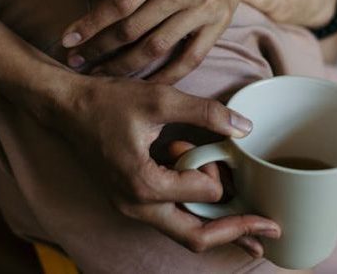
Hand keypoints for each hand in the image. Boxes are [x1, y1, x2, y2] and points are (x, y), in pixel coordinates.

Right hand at [45, 68, 279, 252]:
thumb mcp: (159, 99)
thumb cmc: (107, 102)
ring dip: (214, 221)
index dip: (218, 170)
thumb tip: (244, 128)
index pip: (202, 193)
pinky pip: (168, 215)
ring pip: (182, 229)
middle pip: (195, 236)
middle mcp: (136, 206)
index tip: (219, 148)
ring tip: (245, 215)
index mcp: (144, 185)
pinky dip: (193, 209)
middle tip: (269, 230)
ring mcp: (130, 206)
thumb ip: (205, 113)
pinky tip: (206, 191)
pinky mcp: (129, 197)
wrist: (66, 107)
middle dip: (235, 232)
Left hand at [62, 0, 259, 83]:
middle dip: (99, 49)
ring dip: (124, 67)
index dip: (90, 24)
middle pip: (134, 29)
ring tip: (99, 74)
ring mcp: (204, 9)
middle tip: (76, 61)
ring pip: (157, 48)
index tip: (67, 39)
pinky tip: (142, 84)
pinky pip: (190, 59)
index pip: (119, 2)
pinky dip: (166, 76)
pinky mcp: (219, 25)